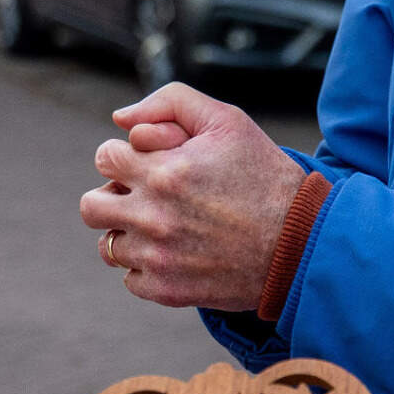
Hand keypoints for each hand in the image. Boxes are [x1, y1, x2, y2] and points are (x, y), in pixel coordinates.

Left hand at [81, 84, 307, 313]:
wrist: (301, 242)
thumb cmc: (265, 176)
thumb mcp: (228, 121)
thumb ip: (170, 102)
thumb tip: (121, 119)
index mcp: (163, 172)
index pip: (105, 158)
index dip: (125, 156)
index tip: (149, 164)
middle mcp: (152, 216)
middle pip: (92, 206)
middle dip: (114, 195)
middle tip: (144, 197)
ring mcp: (157, 257)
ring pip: (108, 245)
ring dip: (129, 234)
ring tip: (164, 227)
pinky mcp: (167, 290)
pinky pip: (131, 279)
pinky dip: (147, 267)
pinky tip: (177, 254)